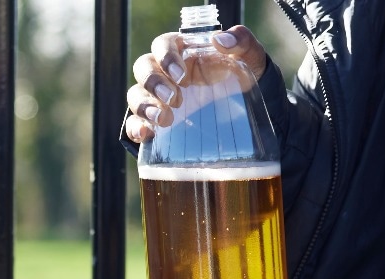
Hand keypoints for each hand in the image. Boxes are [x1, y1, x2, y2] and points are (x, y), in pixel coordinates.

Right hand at [125, 26, 268, 143]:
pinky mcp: (155, 122)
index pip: (162, 45)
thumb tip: (220, 39)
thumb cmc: (243, 78)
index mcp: (183, 52)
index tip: (181, 76)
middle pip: (143, 69)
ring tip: (164, 119)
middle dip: (154, 84)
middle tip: (174, 99)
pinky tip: (147, 134)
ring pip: (135, 95)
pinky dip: (135, 128)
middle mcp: (165, 73)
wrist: (245, 110)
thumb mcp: (250, 57)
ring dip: (144, 106)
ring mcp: (157, 98)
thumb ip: (241, 42)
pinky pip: (134, 123)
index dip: (166, 58)